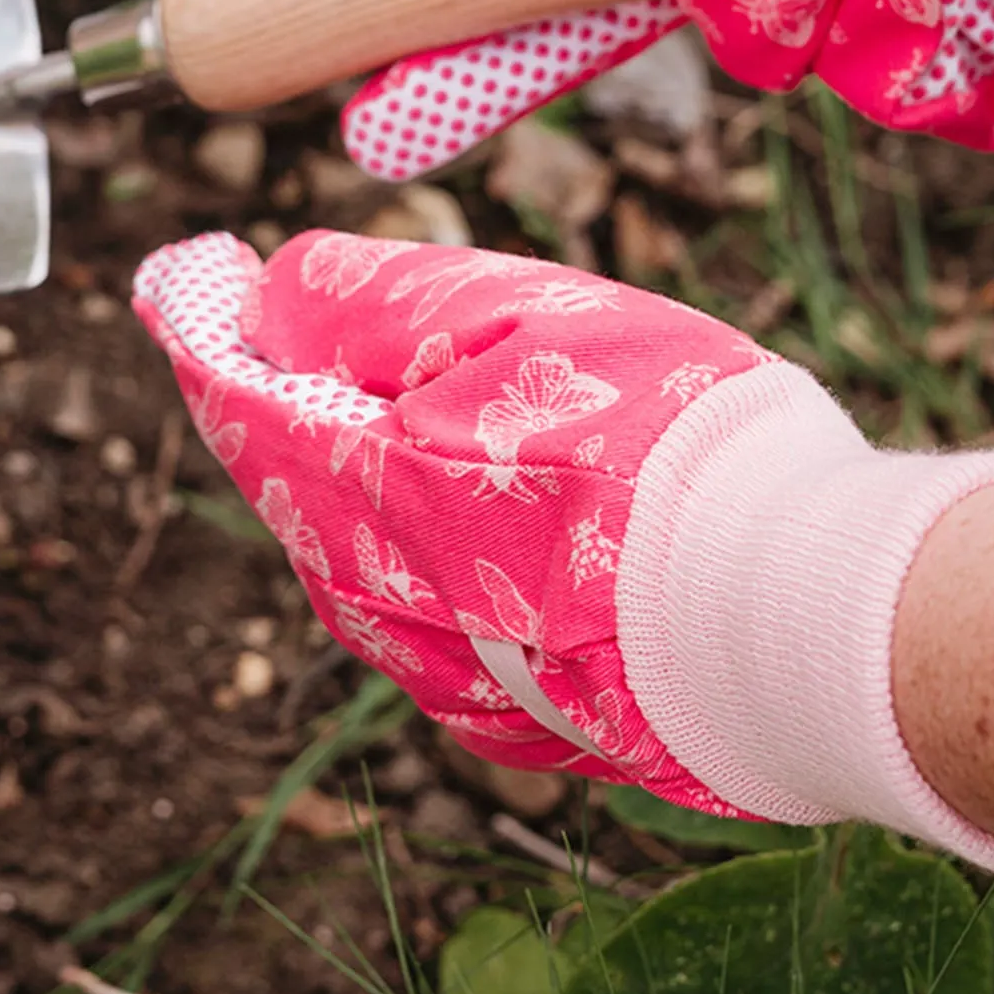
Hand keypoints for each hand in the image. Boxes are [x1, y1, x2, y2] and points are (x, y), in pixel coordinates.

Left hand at [135, 228, 993, 881]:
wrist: (812, 619)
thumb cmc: (674, 443)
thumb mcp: (519, 318)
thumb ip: (371, 303)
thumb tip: (260, 295)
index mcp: (363, 484)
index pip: (233, 397)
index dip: (199, 324)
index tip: (182, 273)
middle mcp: (376, 596)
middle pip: (290, 478)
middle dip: (285, 397)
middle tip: (303, 325)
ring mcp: (440, 671)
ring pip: (355, 556)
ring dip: (362, 479)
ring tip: (432, 418)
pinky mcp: (509, 720)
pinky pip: (428, 624)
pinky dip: (433, 557)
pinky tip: (505, 524)